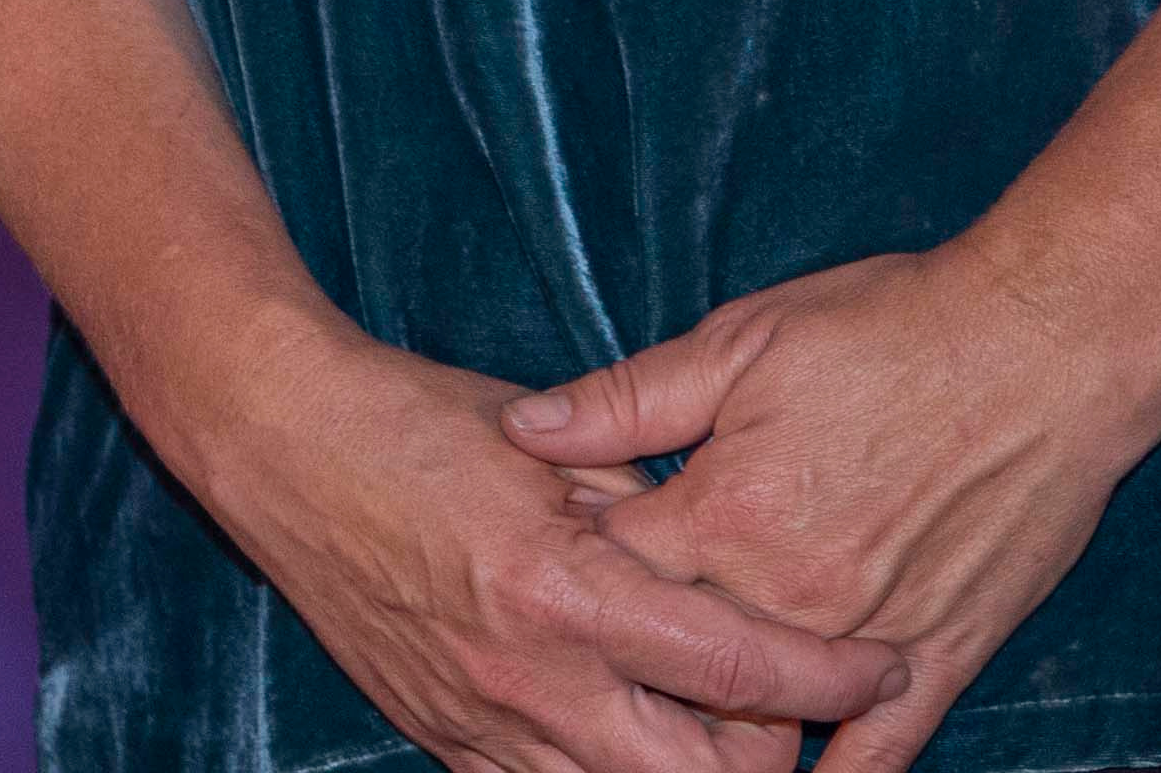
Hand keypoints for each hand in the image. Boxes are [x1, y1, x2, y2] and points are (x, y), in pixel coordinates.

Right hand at [177, 311, 912, 772]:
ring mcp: (483, 721)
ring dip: (691, 769)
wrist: (278, 444)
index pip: (734, 667)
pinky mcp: (444, 739)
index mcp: (564, 587)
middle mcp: (529, 676)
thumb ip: (646, 509)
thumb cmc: (412, 422)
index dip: (827, 679)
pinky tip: (629, 733)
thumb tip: (728, 558)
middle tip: (803, 714)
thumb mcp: (550, 441)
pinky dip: (605, 771)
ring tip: (725, 728)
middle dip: (771, 757)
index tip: (883, 665)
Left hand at [510, 247, 1160, 772]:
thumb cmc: (890, 329)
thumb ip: (626, 402)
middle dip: (638, 643)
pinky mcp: (940, 657)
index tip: (561, 543)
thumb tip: (521, 429)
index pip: (611, 566)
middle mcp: (790, 592)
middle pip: (678, 652)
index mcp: (725, 513)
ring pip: (766, 712)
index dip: (579, 554)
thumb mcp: (739, 341)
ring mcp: (868, 637)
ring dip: (719, 712)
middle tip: (612, 629)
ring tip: (677, 709)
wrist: (1042, 350)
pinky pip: (880, 751)